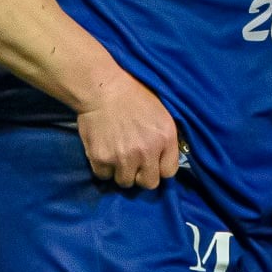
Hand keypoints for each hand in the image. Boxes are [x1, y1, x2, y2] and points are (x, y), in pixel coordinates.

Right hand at [76, 72, 181, 188]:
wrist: (102, 88)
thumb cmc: (133, 96)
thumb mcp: (161, 114)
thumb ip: (166, 140)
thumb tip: (164, 160)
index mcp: (165, 138)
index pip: (169, 172)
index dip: (159, 168)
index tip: (152, 162)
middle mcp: (147, 152)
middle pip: (148, 183)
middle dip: (141, 174)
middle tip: (133, 162)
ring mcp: (123, 158)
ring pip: (125, 182)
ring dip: (121, 172)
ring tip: (116, 155)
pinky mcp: (101, 159)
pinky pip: (104, 176)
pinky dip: (103, 168)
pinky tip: (103, 152)